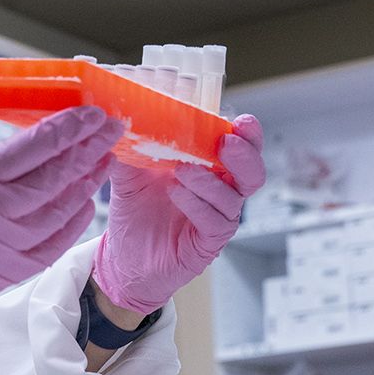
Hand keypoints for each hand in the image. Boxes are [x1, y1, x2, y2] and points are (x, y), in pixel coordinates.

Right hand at [0, 105, 119, 347]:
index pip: (37, 145)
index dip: (70, 125)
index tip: (92, 109)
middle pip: (60, 173)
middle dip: (91, 146)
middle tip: (113, 126)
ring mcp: (5, 248)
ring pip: (63, 208)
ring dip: (87, 181)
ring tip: (103, 158)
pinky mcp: (5, 274)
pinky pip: (54, 245)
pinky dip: (74, 222)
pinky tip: (83, 204)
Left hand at [91, 115, 264, 312]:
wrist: (122, 258)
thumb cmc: (135, 212)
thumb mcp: (130, 174)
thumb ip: (132, 147)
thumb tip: (121, 117)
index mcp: (211, 170)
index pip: (242, 149)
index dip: (248, 136)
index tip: (242, 121)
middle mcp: (222, 194)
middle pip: (252, 173)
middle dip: (245, 155)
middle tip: (225, 142)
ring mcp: (218, 220)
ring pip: (232, 198)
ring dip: (209, 181)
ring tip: (182, 170)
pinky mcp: (207, 245)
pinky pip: (214, 223)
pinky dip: (197, 205)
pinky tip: (175, 193)